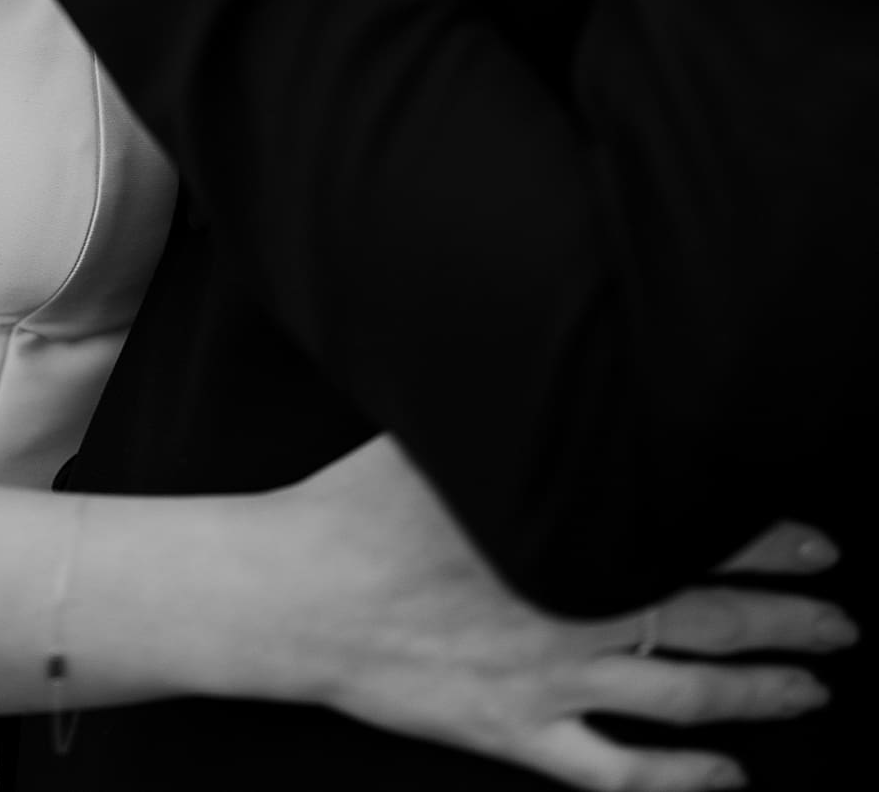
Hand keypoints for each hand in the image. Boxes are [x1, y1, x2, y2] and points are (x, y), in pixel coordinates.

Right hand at [259, 436, 851, 790]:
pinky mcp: (518, 732)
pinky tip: (729, 779)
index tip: (816, 538)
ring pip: (684, 699)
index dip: (763, 538)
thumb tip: (552, 369)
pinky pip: (618, 771)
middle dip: (787, 618)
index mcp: (561, 532)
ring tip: (814, 692)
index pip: (689, 533)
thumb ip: (507, 417)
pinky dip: (682, 780)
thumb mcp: (439, 435)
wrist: (297, 591)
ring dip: (759, 695)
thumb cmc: (360, 504)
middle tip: (841, 618)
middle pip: (708, 618)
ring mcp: (550, 681)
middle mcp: (573, 611)